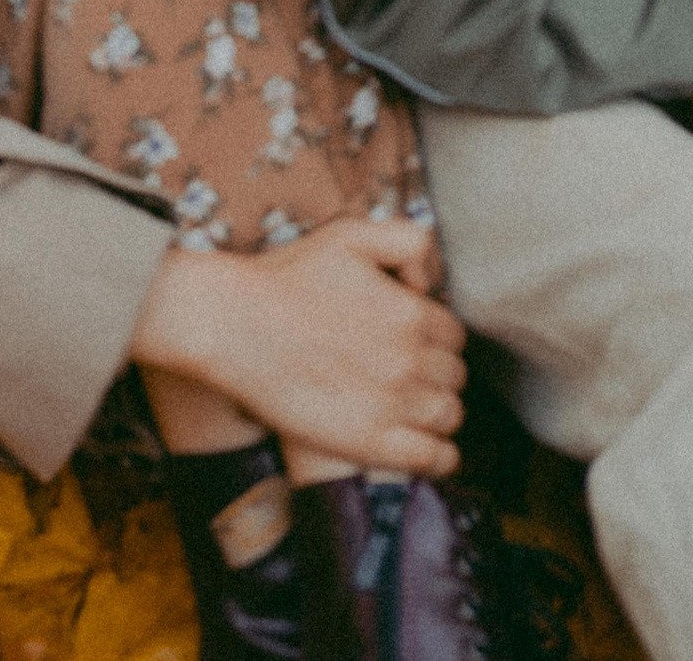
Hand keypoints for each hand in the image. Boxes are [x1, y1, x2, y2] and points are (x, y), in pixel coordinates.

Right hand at [131, 218, 465, 477]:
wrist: (237, 325)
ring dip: (440, 411)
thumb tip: (429, 282)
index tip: (413, 340)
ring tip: (415, 407)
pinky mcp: (369, 442)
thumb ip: (407, 242)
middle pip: (454, 376)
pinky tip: (432, 449)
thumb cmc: (289, 277)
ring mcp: (391, 404)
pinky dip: (441, 456)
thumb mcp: (352, 235)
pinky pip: (432, 458)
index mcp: (411, 312)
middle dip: (438, 372)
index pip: (454, 335)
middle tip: (407, 372)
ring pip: (449, 415)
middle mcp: (409, 359)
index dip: (435, 337)